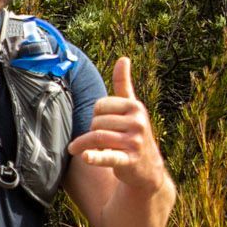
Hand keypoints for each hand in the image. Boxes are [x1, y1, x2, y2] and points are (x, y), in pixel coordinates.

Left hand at [69, 56, 164, 188]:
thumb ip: (124, 84)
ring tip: (79, 150)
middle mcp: (138, 122)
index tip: (101, 123)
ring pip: (97, 137)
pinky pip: (108, 156)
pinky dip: (95, 157)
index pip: (100, 105)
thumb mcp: (132, 108)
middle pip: (97, 121)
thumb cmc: (134, 133)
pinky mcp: (129, 161)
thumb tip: (123, 58)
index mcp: (136, 107)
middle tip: (97, 139)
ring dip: (83, 144)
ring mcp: (135, 142)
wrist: (148, 168)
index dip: (96, 115)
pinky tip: (85, 157)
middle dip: (92, 130)